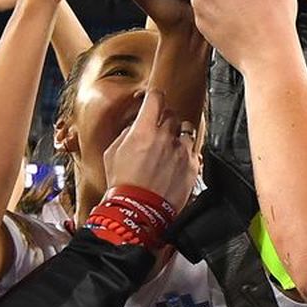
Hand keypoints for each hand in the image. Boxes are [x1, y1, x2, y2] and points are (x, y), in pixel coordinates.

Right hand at [101, 87, 199, 207]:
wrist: (138, 210)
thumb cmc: (123, 184)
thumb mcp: (112, 153)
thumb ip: (125, 135)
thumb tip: (134, 128)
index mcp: (144, 130)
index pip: (156, 98)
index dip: (154, 96)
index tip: (153, 99)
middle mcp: (166, 137)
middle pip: (172, 115)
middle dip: (165, 120)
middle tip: (158, 132)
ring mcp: (181, 151)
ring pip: (186, 130)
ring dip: (178, 135)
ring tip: (170, 147)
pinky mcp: (192, 166)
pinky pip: (194, 150)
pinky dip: (186, 153)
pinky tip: (176, 162)